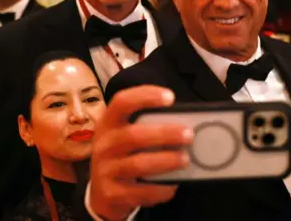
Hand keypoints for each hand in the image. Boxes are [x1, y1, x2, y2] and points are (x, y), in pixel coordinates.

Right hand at [90, 86, 192, 219]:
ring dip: (166, 161)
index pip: (121, 102)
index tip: (170, 97)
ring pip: (138, 164)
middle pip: (134, 135)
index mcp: (109, 123)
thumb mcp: (125, 136)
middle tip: (188, 134)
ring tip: (186, 159)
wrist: (102, 193)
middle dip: (164, 134)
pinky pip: (140, 192)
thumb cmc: (123, 156)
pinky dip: (160, 189)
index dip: (145, 96)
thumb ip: (148, 127)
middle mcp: (104, 144)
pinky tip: (173, 185)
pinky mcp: (112, 193)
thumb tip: (186, 123)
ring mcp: (105, 170)